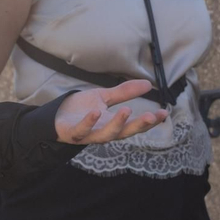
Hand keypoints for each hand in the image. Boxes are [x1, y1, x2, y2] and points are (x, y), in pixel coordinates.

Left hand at [54, 80, 169, 144]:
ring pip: (105, 135)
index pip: (135, 125)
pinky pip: (82, 130)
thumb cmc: (81, 109)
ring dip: (117, 124)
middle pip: (124, 132)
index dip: (150, 121)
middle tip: (151, 116)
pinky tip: (96, 113)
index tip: (164, 113)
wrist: (55, 115)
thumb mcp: (104, 98)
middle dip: (139, 126)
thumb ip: (124, 93)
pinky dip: (89, 123)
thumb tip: (148, 84)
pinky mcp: (72, 133)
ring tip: (127, 110)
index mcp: (112, 124)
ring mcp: (88, 134)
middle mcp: (103, 132)